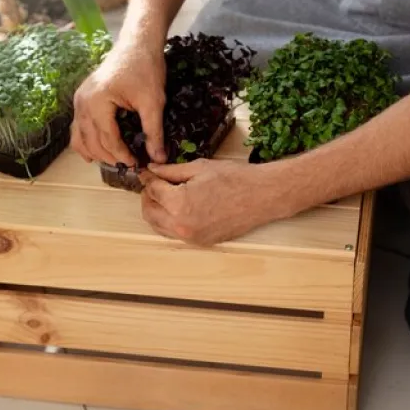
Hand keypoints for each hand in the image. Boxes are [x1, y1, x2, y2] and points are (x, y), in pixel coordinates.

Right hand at [72, 37, 166, 165]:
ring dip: (95, 153)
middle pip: (91, 141)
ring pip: (80, 137)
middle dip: (109, 157)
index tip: (138, 164)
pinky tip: (96, 152)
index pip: (108, 139)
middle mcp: (82, 102)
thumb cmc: (145, 68)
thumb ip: (154, 132)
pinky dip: (86, 141)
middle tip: (129, 166)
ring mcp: (79, 100)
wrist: (137, 43)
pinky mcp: (81, 98)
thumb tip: (159, 158)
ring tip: (115, 162)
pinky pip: (78, 127)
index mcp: (97, 102)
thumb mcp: (153, 102)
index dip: (123, 156)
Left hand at [139, 159, 291, 245]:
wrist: (262, 196)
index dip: (148, 178)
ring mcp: (191, 236)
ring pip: (159, 226)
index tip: (147, 172)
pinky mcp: (201, 242)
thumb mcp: (199, 168)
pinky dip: (169, 221)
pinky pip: (174, 233)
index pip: (152, 191)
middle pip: (149, 212)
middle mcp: (181, 225)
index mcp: (179, 203)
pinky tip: (177, 207)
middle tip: (154, 183)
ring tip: (164, 195)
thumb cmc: (235, 178)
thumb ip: (171, 171)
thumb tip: (152, 170)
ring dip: (156, 211)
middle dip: (148, 196)